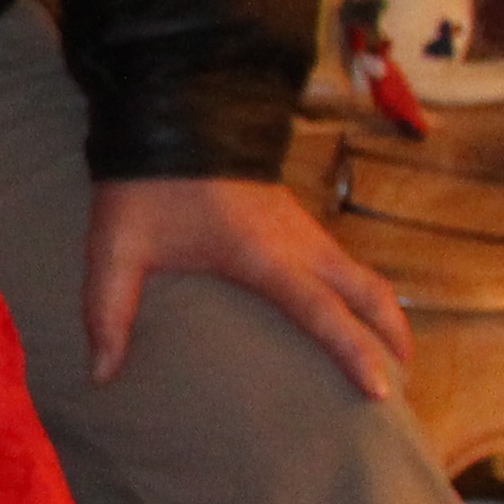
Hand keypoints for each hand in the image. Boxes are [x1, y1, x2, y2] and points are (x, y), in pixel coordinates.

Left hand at [82, 174, 411, 400]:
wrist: (170, 113)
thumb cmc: (143, 184)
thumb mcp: (115, 249)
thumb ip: (107, 312)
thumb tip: (100, 375)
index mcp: (263, 255)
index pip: (323, 312)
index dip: (354, 352)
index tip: (381, 391)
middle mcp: (297, 243)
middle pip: (368, 293)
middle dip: (392, 336)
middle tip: (404, 383)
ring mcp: (302, 227)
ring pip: (362, 274)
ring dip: (383, 313)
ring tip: (390, 357)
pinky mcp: (295, 217)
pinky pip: (344, 261)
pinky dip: (361, 291)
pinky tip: (348, 313)